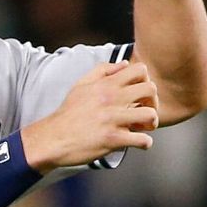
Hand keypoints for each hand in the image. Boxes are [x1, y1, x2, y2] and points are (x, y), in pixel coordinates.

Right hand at [20, 60, 158, 173]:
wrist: (53, 138)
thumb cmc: (68, 113)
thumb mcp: (81, 85)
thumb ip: (102, 71)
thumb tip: (124, 63)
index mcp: (105, 85)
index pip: (140, 70)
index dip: (145, 81)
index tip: (139, 94)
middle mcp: (110, 99)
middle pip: (151, 90)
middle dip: (153, 102)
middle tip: (145, 111)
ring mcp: (112, 120)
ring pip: (150, 115)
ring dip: (151, 123)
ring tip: (142, 128)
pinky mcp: (112, 139)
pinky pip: (142, 140)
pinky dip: (144, 143)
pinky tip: (136, 142)